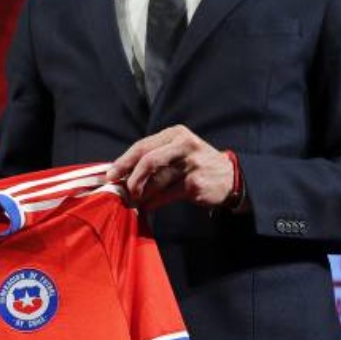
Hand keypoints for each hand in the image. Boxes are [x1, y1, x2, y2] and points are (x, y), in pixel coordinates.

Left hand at [105, 125, 233, 209]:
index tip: (111, 174)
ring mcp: (191, 164)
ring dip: (141, 193)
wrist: (229, 177)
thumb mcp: (178, 151)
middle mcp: (184, 145)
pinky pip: (167, 194)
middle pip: (148, 160)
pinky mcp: (195, 182)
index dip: (124, 161)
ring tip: (134, 200)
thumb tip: (122, 172)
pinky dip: (154, 202)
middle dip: (130, 177)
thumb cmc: (196, 164)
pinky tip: (148, 206)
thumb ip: (154, 157)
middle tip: (121, 189)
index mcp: (175, 134)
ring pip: (157, 179)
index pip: (143, 145)